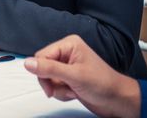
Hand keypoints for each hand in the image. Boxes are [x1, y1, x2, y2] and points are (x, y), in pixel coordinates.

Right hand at [23, 35, 140, 117]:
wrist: (118, 100)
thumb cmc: (104, 84)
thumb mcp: (74, 76)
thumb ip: (49, 69)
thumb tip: (28, 63)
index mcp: (69, 44)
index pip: (42, 55)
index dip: (42, 71)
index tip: (49, 84)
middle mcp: (67, 53)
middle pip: (42, 67)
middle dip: (52, 82)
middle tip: (64, 88)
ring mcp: (67, 67)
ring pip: (48, 78)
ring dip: (58, 89)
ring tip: (73, 90)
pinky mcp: (68, 78)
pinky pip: (54, 86)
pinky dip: (62, 93)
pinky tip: (74, 93)